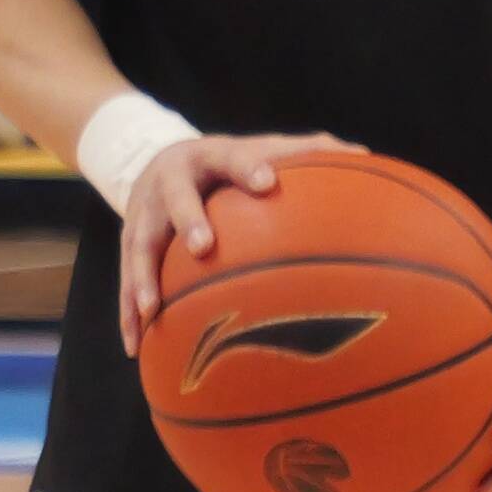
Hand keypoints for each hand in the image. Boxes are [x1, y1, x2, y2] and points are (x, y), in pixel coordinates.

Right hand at [113, 129, 330, 336]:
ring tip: (151, 309)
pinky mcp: (129, 240)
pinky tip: (136, 344)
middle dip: (188, 221)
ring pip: (140, 245)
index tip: (269, 182)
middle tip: (202, 248)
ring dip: (143, 277)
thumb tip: (364, 155)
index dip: (247, 167)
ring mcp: (143, 213)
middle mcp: (168, 182)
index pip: (230, 158)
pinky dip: (129, 312)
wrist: (157, 160)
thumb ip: (307, 151)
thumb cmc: (227, 163)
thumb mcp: (260, 147)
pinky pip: (127, 278)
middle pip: (176, 199)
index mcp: (207, 157)